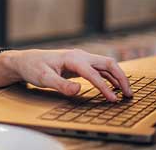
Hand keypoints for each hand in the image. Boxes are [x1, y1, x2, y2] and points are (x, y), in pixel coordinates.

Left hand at [0, 49, 132, 101]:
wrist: (27, 60)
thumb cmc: (34, 68)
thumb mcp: (44, 78)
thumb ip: (61, 85)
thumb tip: (79, 91)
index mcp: (73, 58)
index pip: (94, 74)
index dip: (105, 87)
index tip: (113, 100)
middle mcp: (81, 55)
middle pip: (108, 63)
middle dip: (121, 78)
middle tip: (129, 94)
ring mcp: (82, 58)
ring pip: (106, 65)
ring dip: (118, 77)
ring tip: (126, 92)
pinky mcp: (81, 63)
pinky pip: (100, 69)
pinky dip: (110, 77)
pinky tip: (114, 86)